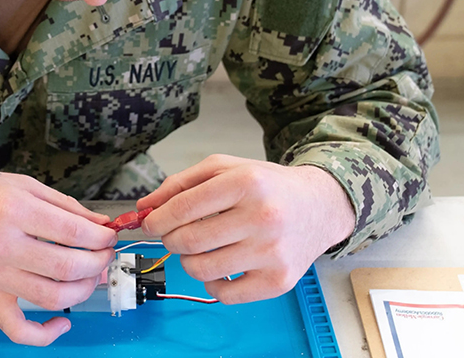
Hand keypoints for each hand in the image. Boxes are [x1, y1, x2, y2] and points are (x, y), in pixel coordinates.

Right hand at [0, 166, 117, 345]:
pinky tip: (62, 322)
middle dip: (98, 263)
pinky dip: (45, 334)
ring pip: (51, 297)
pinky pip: (17, 329)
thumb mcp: (20, 184)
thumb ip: (63, 204)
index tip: (109, 236)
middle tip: (104, 255)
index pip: (74, 233)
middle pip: (67, 267)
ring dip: (82, 291)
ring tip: (90, 277)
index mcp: (14, 209)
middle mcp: (3, 245)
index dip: (101, 237)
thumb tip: (98, 225)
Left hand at [138, 155, 354, 303]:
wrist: (319, 206)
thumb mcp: (225, 168)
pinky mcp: (279, 281)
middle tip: (174, 234)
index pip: (183, 208)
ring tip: (198, 248)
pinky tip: (219, 266)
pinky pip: (225, 294)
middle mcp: (262, 217)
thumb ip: (181, 183)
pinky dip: (211, 283)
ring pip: (202, 269)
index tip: (149, 222)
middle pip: (189, 240)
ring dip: (188, 261)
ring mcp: (272, 253)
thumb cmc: (267, 186)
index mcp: (246, 183)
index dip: (157, 219)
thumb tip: (144, 206)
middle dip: (170, 239)